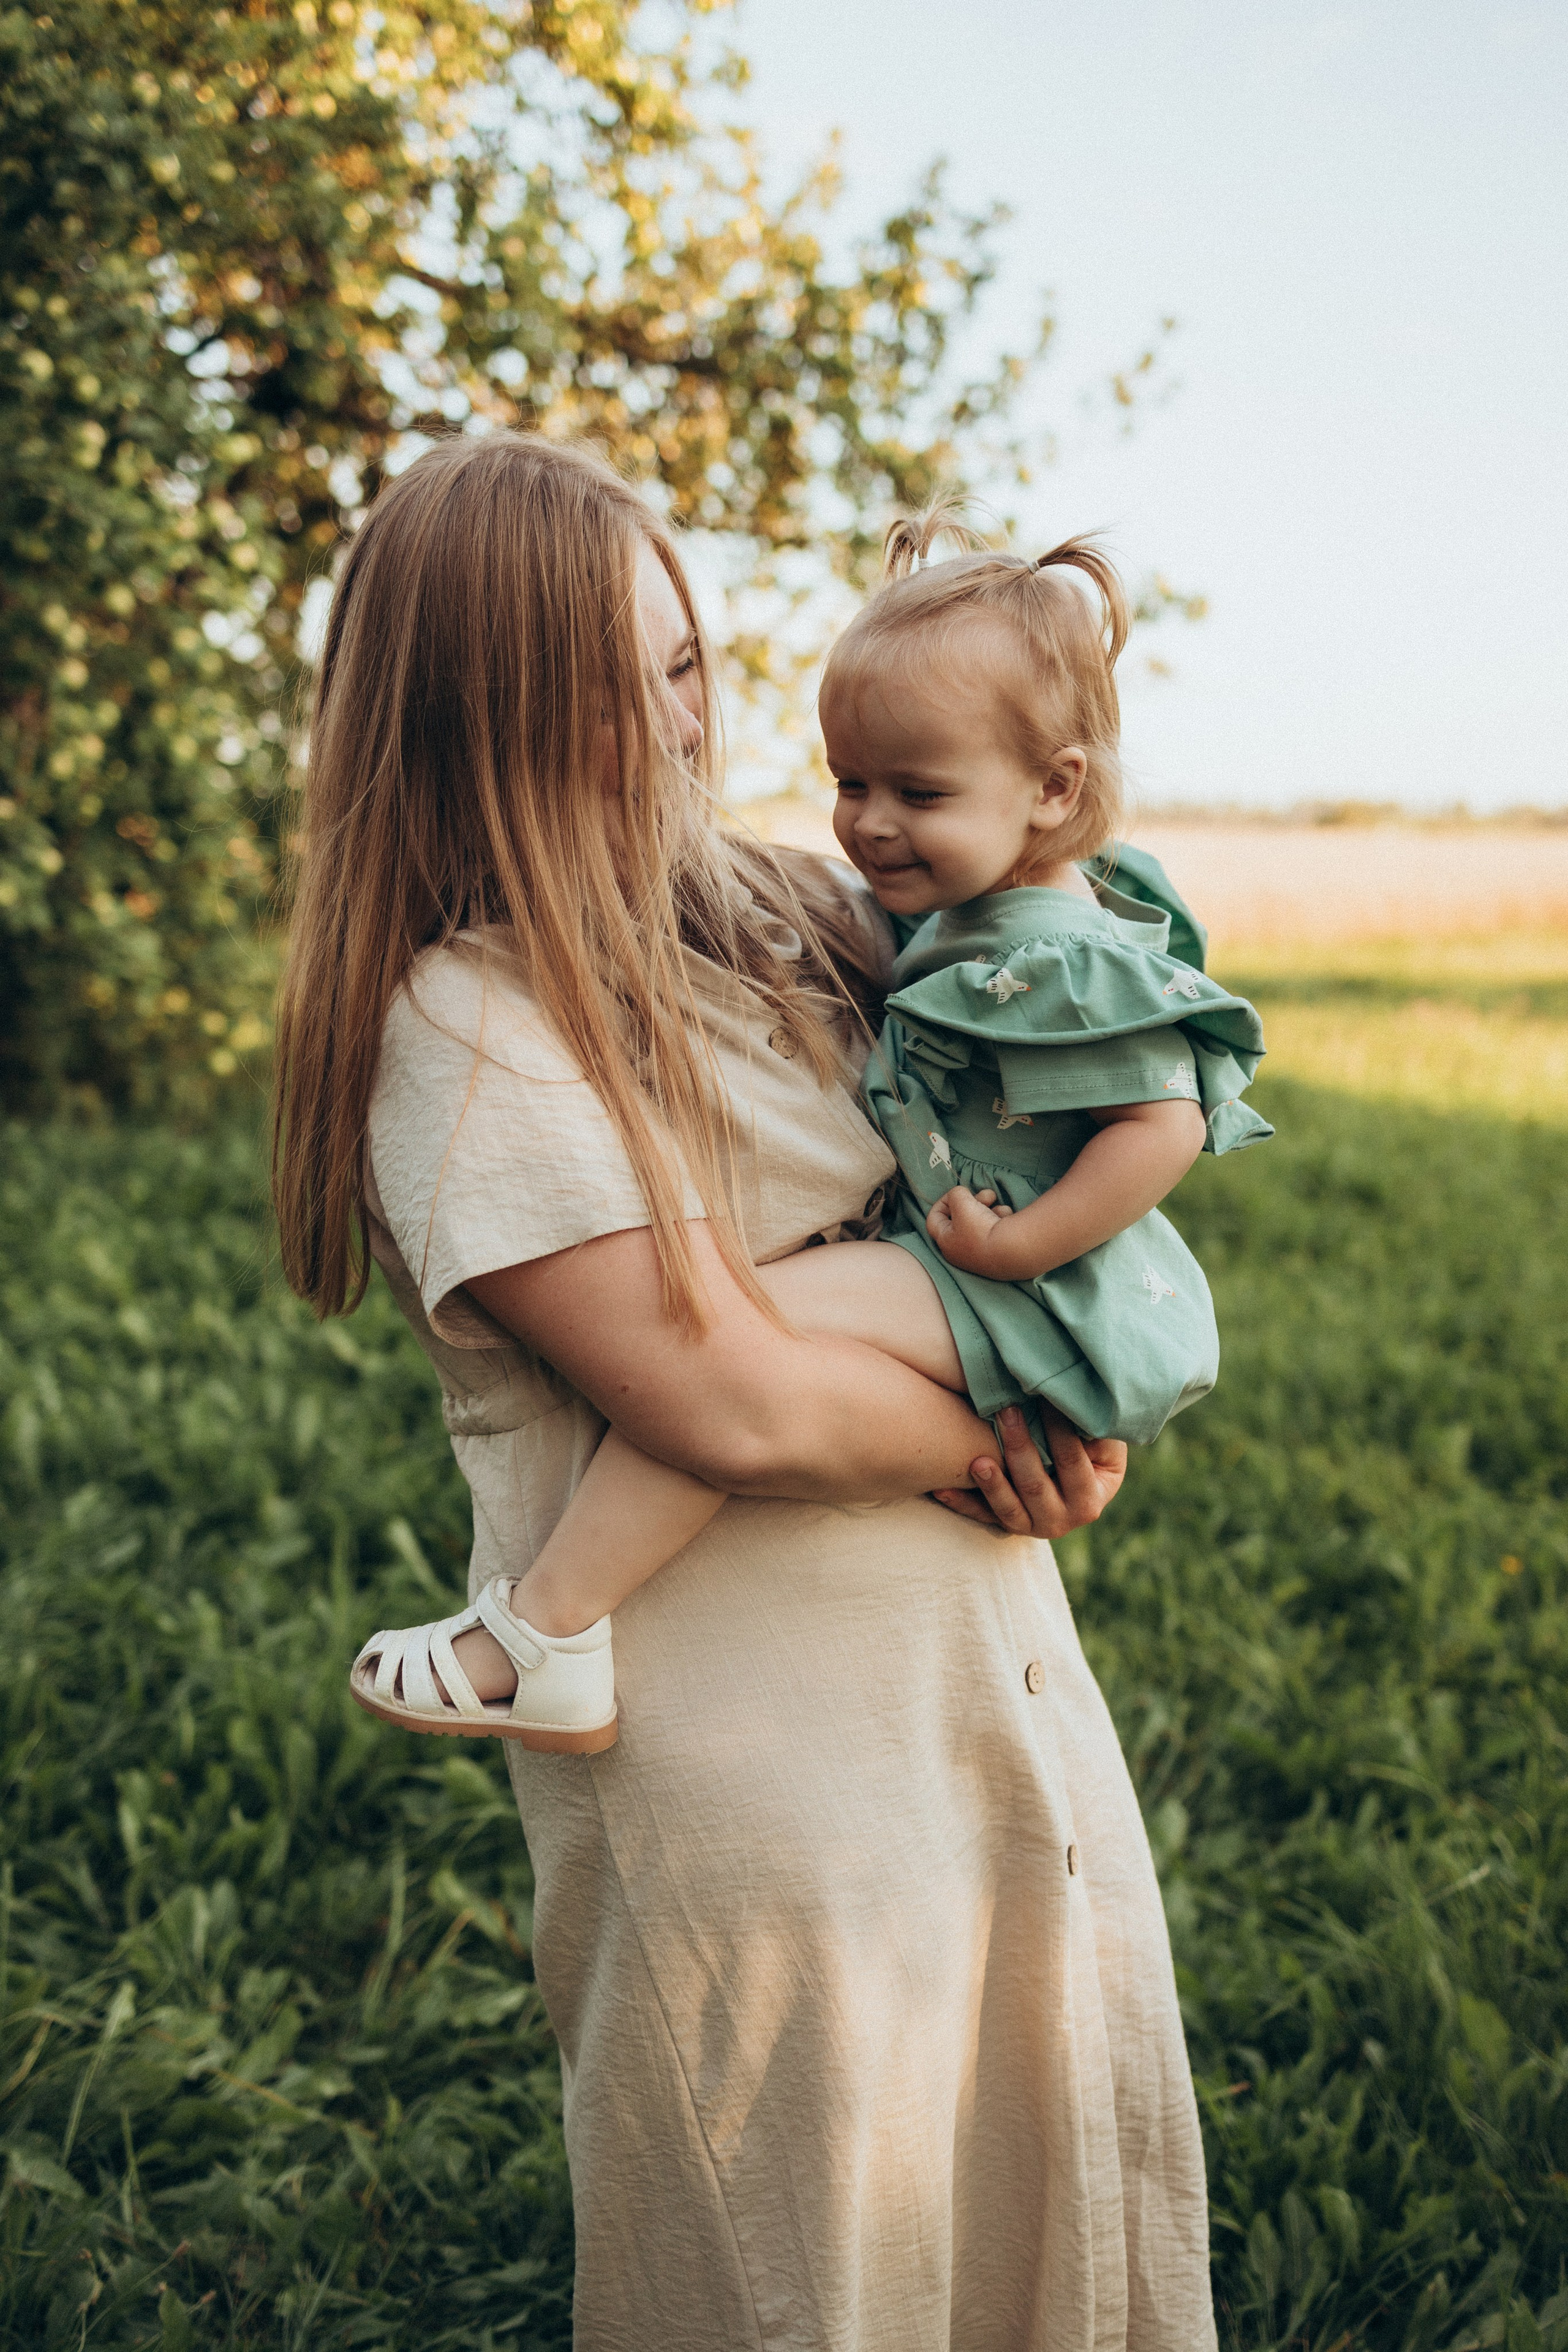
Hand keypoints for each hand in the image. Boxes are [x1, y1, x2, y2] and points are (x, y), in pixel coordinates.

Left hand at [926, 1185, 1015, 1275]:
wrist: (1011, 1251)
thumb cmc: (980, 1228)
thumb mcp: (961, 1202)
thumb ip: (956, 1194)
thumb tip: (961, 1195)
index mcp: (945, 1242)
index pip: (934, 1219)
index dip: (942, 1202)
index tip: (955, 1193)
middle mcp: (961, 1251)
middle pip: (961, 1218)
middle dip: (974, 1201)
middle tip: (986, 1196)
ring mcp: (980, 1253)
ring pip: (981, 1221)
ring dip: (989, 1209)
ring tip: (999, 1208)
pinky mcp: (997, 1253)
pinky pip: (995, 1230)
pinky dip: (1000, 1220)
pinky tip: (1005, 1220)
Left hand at [931, 1404, 1126, 1538]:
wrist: (1074, 1484)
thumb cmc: (1089, 1449)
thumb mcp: (1101, 1442)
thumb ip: (1091, 1428)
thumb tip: (1072, 1398)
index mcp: (1089, 1501)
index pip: (1071, 1461)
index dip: (1059, 1428)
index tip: (1044, 1395)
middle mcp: (1061, 1521)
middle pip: (1035, 1485)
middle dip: (1020, 1447)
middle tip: (1005, 1411)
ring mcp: (1030, 1527)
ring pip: (1008, 1508)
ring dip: (991, 1484)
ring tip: (977, 1461)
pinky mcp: (1004, 1525)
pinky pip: (980, 1515)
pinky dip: (961, 1502)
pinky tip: (941, 1488)